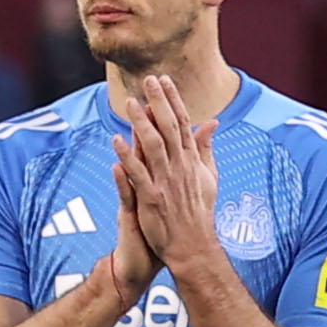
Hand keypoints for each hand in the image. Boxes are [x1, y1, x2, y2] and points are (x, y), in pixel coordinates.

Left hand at [113, 76, 222, 279]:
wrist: (193, 246)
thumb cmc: (199, 213)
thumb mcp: (209, 176)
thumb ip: (206, 148)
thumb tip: (210, 123)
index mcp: (192, 161)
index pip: (183, 124)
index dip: (173, 100)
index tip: (164, 81)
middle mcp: (180, 167)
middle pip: (169, 128)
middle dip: (159, 102)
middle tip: (148, 80)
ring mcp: (166, 182)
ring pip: (153, 146)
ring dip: (142, 123)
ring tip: (130, 103)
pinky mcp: (151, 198)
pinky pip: (137, 173)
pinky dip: (127, 156)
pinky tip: (116, 140)